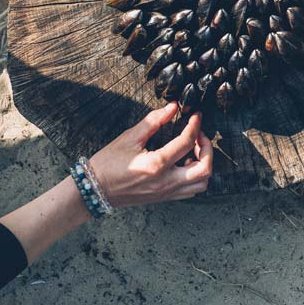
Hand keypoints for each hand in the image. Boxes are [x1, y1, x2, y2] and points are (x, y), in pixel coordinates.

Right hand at [87, 103, 212, 204]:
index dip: (195, 125)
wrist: (95, 189)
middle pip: (204, 169)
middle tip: (200, 135)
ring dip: (204, 164)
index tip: (195, 115)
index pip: (187, 142)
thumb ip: (153, 121)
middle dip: (208, 149)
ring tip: (194, 150)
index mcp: (156, 165)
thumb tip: (172, 107)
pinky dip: (195, 176)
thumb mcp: (129, 137)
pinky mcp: (164, 198)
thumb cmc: (108, 163)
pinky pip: (191, 190)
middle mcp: (165, 182)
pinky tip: (185, 163)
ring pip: (201, 183)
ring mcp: (166, 193)